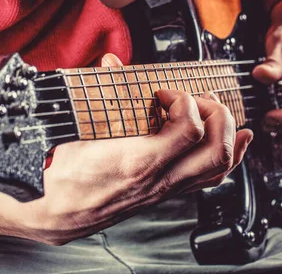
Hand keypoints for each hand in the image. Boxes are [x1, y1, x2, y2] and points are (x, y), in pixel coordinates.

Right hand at [0, 54, 252, 244]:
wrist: (49, 215)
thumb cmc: (57, 179)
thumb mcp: (74, 131)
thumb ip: (96, 94)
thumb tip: (110, 66)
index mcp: (137, 162)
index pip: (190, 127)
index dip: (185, 99)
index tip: (167, 92)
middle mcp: (157, 181)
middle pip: (216, 149)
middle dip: (219, 115)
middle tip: (201, 99)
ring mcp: (163, 191)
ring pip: (218, 170)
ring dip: (232, 139)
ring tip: (231, 117)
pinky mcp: (162, 195)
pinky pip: (206, 180)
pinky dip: (226, 159)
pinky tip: (232, 145)